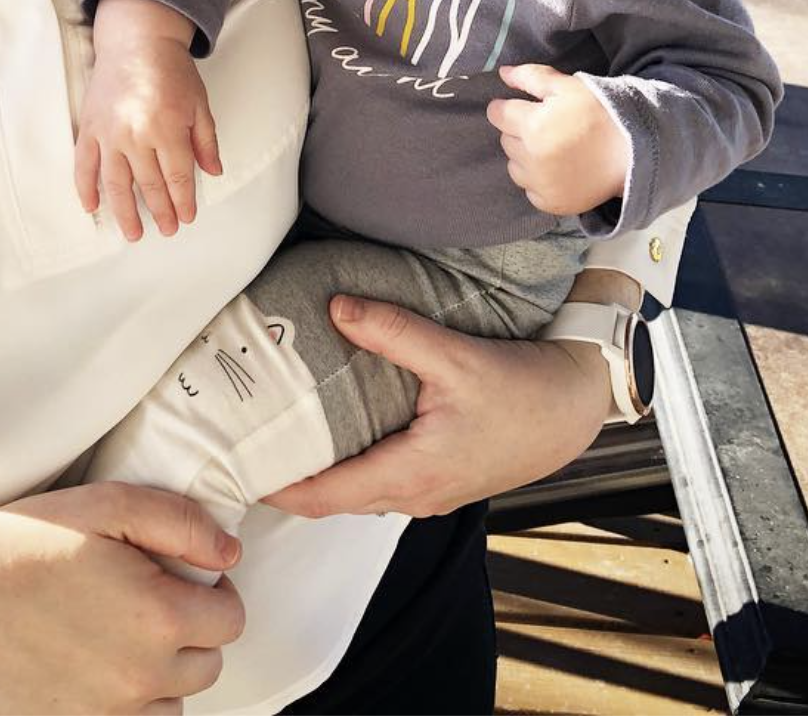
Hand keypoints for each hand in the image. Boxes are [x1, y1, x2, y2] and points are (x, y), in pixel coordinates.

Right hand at [0, 481, 244, 714]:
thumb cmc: (27, 540)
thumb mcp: (110, 505)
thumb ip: (182, 524)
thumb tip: (229, 553)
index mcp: (157, 616)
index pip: (230, 619)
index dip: (213, 592)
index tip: (184, 579)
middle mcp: (139, 677)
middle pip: (206, 666)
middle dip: (188, 632)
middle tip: (144, 601)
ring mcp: (104, 715)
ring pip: (171, 705)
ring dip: (159, 675)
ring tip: (117, 635)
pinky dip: (123, 703)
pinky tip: (94, 667)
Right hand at [75, 0, 220, 239]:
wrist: (136, 39)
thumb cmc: (172, 70)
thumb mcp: (199, 103)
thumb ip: (206, 140)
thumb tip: (212, 173)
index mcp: (167, 128)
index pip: (177, 177)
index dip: (183, 201)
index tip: (187, 217)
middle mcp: (136, 134)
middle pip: (148, 185)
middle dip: (160, 211)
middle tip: (167, 230)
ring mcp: (108, 133)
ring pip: (115, 184)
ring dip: (124, 212)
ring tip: (133, 233)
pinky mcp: (89, 127)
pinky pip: (84, 164)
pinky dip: (86, 188)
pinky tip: (93, 207)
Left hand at [261, 296, 608, 518]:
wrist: (574, 408)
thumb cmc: (523, 390)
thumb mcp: (455, 356)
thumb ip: (394, 332)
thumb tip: (336, 308)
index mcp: (410, 474)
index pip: (324, 495)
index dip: (276, 486)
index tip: (233, 469)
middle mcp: (413, 495)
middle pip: (333, 499)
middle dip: (287, 479)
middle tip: (243, 446)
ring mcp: (428, 493)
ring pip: (357, 493)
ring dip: (319, 474)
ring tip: (279, 436)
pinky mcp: (439, 480)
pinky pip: (380, 482)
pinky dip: (349, 466)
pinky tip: (336, 433)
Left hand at [486, 64, 627, 215]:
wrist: (633, 151)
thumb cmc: (601, 113)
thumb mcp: (568, 86)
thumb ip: (530, 77)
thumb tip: (503, 74)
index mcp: (532, 126)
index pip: (497, 114)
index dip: (506, 107)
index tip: (522, 107)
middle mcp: (531, 159)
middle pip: (506, 140)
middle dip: (519, 130)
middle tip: (546, 126)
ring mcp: (540, 185)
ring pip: (514, 166)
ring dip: (525, 157)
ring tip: (552, 148)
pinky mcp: (551, 203)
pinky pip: (530, 189)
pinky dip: (537, 180)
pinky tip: (558, 169)